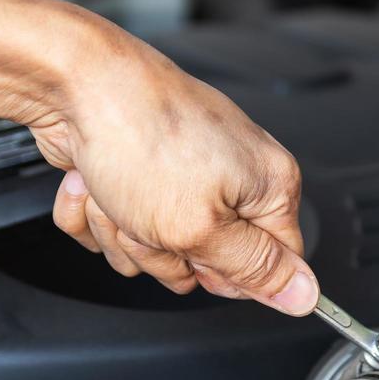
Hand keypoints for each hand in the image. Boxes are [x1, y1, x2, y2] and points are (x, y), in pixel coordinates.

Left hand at [27, 18, 318, 315]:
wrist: (73, 84)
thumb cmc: (138, 136)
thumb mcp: (201, 227)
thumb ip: (254, 268)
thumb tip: (305, 295)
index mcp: (266, 184)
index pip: (270, 264)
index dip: (227, 274)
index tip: (198, 255)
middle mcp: (228, 174)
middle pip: (203, 263)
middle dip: (162, 252)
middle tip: (151, 216)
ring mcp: (178, 172)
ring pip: (150, 248)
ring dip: (120, 231)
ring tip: (117, 192)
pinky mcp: (133, 173)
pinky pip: (113, 224)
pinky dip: (92, 211)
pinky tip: (90, 182)